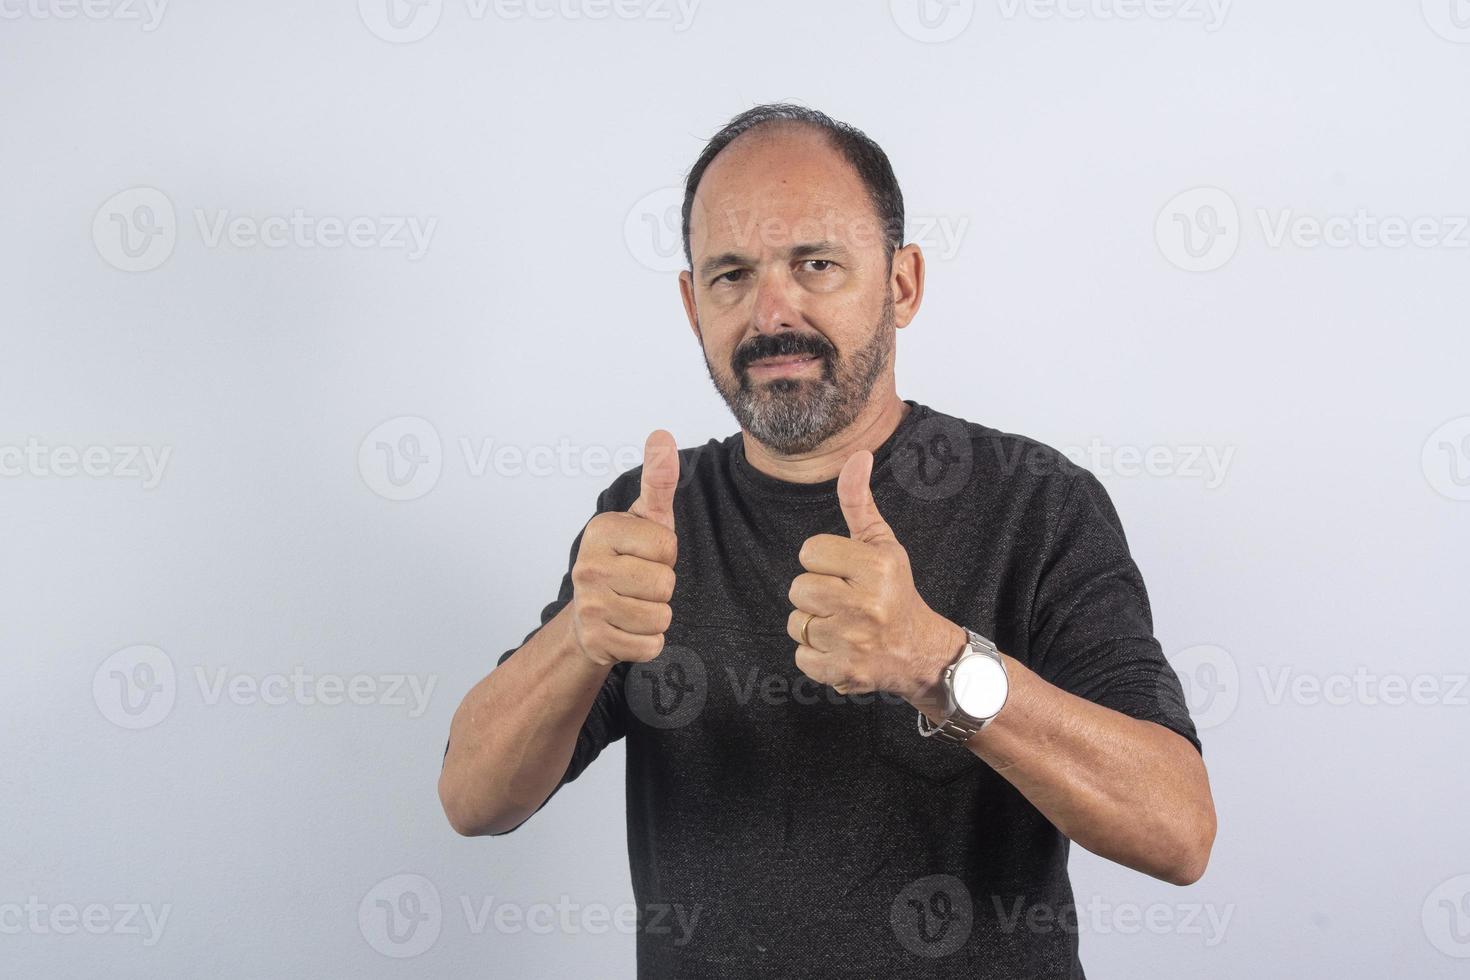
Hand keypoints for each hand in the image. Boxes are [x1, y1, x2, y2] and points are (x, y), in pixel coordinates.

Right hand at [570, 430, 679, 666]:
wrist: (591, 614)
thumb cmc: (627, 559)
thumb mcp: (646, 518)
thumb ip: (658, 479)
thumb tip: (661, 434)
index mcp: (601, 530)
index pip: (668, 546)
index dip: (667, 553)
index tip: (646, 553)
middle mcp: (587, 566)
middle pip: (665, 584)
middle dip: (662, 586)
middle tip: (640, 581)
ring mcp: (588, 606)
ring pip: (660, 617)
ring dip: (657, 614)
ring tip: (635, 603)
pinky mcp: (596, 640)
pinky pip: (651, 646)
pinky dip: (648, 642)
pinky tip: (629, 628)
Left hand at [786, 449, 964, 706]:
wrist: (920, 652)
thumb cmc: (895, 592)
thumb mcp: (882, 544)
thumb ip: (859, 502)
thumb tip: (857, 455)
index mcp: (876, 568)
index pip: (809, 552)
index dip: (823, 561)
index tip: (846, 573)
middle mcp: (866, 605)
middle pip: (798, 588)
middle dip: (815, 593)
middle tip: (843, 600)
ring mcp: (854, 642)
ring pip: (796, 623)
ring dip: (814, 625)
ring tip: (843, 625)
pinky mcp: (843, 672)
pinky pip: (801, 657)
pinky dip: (816, 655)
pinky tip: (841, 648)